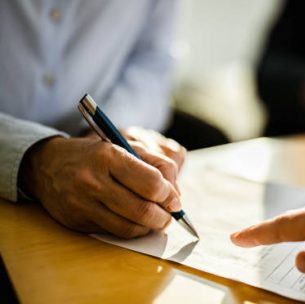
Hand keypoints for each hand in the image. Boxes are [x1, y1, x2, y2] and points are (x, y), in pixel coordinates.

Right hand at [19, 135, 182, 237]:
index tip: (175, 200)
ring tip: (157, 219)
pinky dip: (133, 231)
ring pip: (130, 227)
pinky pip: (115, 233)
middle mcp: (93, 180)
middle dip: (164, 217)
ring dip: (151, 227)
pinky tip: (138, 223)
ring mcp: (83, 203)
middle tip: (170, 215)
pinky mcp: (77, 221)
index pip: (151, 182)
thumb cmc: (97, 155)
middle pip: (142, 209)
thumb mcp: (126, 146)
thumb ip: (156, 165)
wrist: (48, 165)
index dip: (169, 195)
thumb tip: (176, 196)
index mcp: (109, 155)